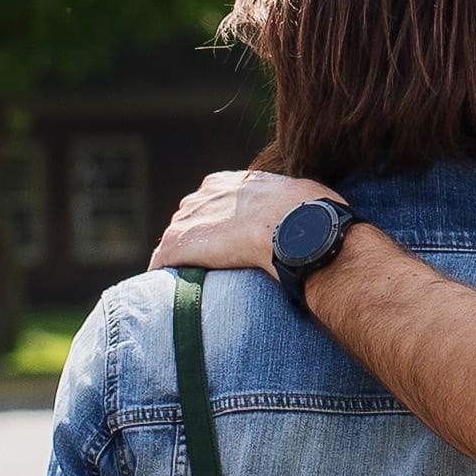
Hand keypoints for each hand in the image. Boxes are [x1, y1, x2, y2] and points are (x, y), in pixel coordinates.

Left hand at [151, 168, 342, 273]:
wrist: (300, 228)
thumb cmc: (313, 215)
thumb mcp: (300, 197)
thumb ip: (288, 204)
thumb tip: (309, 218)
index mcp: (230, 182)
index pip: (211, 202)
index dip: (218, 226)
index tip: (227, 245)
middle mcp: (204, 193)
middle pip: (189, 219)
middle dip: (197, 241)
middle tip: (211, 269)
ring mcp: (190, 217)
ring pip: (175, 241)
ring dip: (182, 261)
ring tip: (192, 285)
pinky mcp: (181, 241)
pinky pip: (163, 261)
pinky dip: (166, 275)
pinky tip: (173, 293)